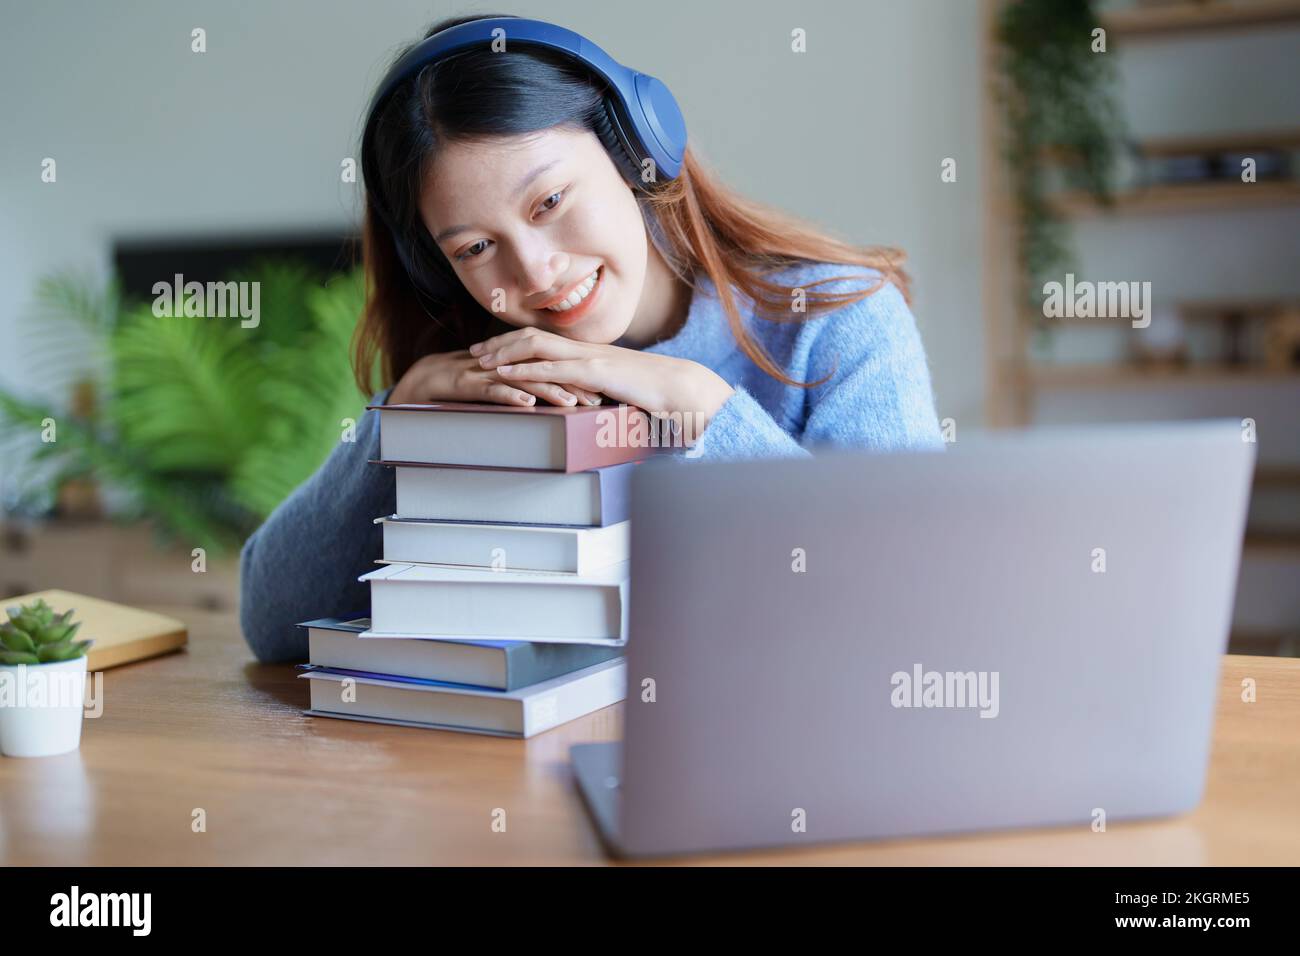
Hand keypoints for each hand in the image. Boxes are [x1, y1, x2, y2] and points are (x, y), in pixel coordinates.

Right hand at [387, 349, 603, 406]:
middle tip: (597, 401)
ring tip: (570, 402)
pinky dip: (510, 395)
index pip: (553, 369)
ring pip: (523, 379)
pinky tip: (526, 403)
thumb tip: (552, 402)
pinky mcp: (469, 383)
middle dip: (573, 386)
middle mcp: (505, 364)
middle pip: (545, 371)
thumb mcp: (501, 386)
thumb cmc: (468, 384)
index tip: (601, 394)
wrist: (426, 377)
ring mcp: (488, 372)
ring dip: (549, 390)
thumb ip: (525, 388)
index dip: (578, 380)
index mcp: (516, 364)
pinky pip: (492, 390)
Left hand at [469, 328, 734, 437]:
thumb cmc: (657, 394)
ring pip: (537, 347)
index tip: (493, 351)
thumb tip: (586, 403)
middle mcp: (585, 349)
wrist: (682, 388)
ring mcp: (589, 358)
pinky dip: (525, 370)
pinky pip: (553, 369)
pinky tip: (506, 375)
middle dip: (500, 344)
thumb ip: (600, 392)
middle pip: (533, 337)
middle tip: (474, 352)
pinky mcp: (595, 372)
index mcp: (590, 353)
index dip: (516, 344)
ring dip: (505, 353)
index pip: (546, 341)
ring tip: (479, 362)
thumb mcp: (620, 392)